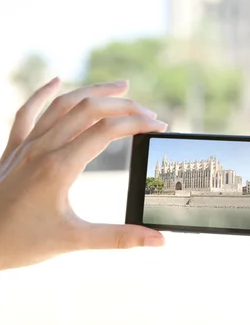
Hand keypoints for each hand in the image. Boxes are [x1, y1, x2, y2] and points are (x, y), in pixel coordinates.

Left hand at [0, 78, 167, 270]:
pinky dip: (43, 93)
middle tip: (150, 113)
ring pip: (63, 103)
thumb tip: (159, 241)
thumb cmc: (20, 243)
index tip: (160, 127)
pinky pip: (28, 111)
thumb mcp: (74, 241)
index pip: (107, 131)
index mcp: (60, 167)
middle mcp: (43, 148)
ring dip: (94, 91)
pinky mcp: (13, 148)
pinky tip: (57, 81)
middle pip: (89, 109)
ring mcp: (26, 145)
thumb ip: (120, 238)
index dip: (139, 124)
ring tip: (122, 86)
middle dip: (125, 106)